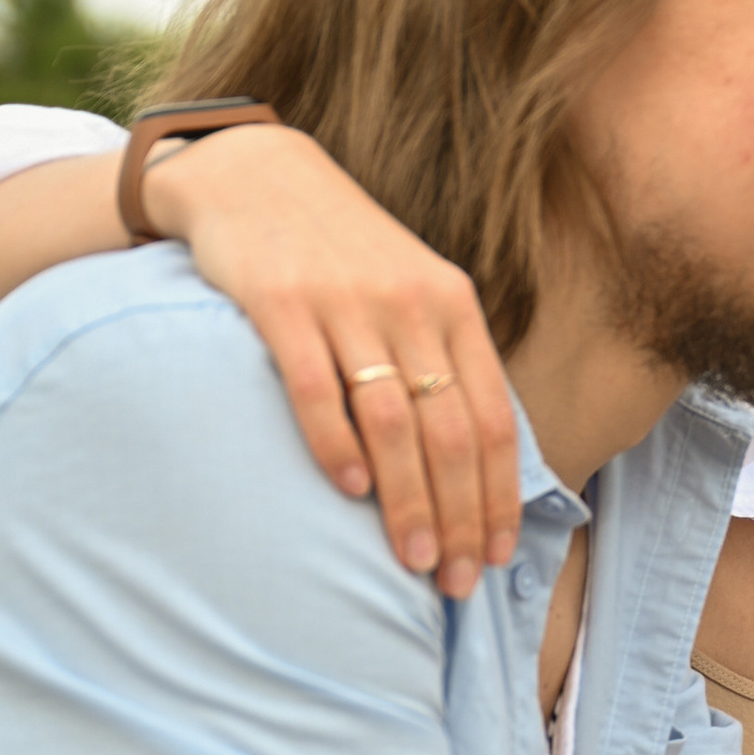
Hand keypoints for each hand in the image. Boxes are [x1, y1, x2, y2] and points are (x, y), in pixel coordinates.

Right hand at [142, 127, 519, 596]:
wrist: (254, 172)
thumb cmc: (340, 250)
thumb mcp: (410, 291)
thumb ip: (442, 360)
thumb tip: (473, 461)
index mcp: (453, 306)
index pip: (493, 420)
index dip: (499, 496)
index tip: (496, 556)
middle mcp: (410, 304)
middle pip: (451, 433)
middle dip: (459, 517)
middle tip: (456, 582)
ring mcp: (346, 302)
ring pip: (394, 422)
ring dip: (408, 501)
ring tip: (411, 560)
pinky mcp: (281, 301)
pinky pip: (317, 388)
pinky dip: (338, 445)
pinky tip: (351, 490)